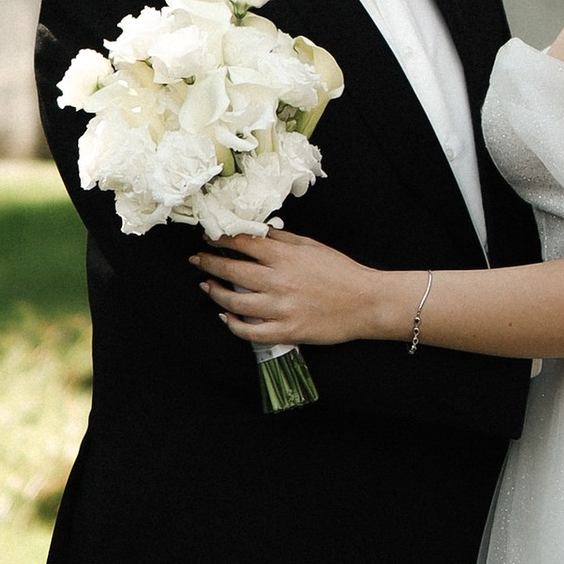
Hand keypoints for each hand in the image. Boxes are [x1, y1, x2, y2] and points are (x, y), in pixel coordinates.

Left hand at [192, 231, 408, 351]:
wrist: (366, 302)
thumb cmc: (341, 272)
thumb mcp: (312, 246)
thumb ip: (283, 240)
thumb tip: (258, 232)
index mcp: (284, 257)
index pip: (243, 244)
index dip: (222, 240)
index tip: (210, 238)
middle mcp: (278, 281)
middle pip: (231, 271)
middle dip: (209, 263)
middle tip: (197, 260)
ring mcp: (281, 308)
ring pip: (235, 302)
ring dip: (216, 293)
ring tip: (206, 287)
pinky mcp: (287, 331)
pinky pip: (250, 332)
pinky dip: (233, 325)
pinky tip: (226, 317)